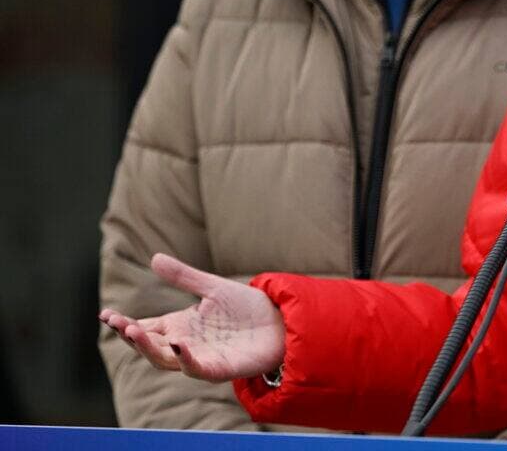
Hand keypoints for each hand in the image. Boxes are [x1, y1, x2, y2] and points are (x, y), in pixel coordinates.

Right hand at [99, 253, 284, 382]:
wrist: (281, 322)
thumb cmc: (247, 308)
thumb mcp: (213, 287)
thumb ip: (184, 277)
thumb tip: (154, 258)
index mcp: (181, 325)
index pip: (146, 326)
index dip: (124, 323)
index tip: (105, 315)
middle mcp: (186, 344)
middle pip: (150, 345)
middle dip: (132, 335)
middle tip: (117, 323)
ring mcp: (201, 357)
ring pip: (166, 359)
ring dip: (149, 348)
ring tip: (135, 331)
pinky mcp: (220, 368)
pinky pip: (197, 368)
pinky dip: (186, 359)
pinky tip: (178, 344)